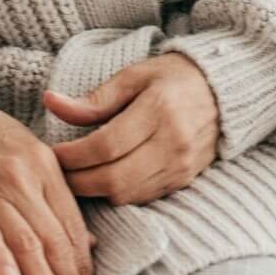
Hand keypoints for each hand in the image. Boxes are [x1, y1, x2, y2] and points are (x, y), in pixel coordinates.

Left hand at [44, 53, 218, 203]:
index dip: (72, 155)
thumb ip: (94, 98)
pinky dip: (118, 194)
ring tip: (77, 177)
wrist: (225, 90)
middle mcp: (173, 142)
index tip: (52, 152)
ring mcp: (181, 165)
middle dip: (77, 181)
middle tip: (57, 172)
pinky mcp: (185, 179)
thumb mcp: (133, 76)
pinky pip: (142, 198)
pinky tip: (105, 180)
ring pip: (126, 194)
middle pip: (113, 178)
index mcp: (158, 109)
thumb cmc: (174, 78)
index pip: (105, 145)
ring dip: (95, 191)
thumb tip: (51, 102)